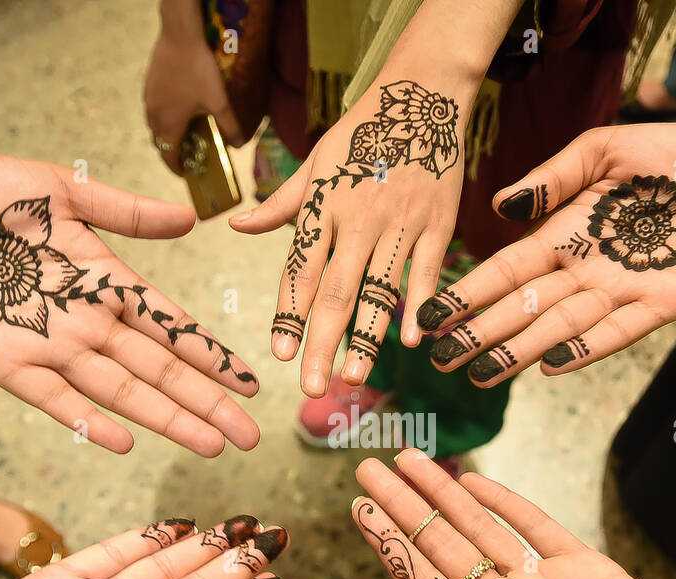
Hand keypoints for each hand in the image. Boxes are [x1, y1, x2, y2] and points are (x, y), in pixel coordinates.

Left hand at [0, 150, 259, 455]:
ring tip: (209, 447)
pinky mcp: (2, 361)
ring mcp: (48, 346)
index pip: (172, 328)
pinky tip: (125, 442)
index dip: (211, 357)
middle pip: (158, 371)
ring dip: (166, 419)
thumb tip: (188, 220)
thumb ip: (124, 211)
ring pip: (120, 391)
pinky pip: (53, 398)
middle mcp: (86, 323)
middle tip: (248, 439)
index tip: (250, 385)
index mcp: (106, 283)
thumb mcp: (64, 190)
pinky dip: (87, 420)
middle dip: (205, 405)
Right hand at [143, 3, 242, 175]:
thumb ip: (230, 126)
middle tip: (189, 154)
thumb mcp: (220, 102)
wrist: (179, 35)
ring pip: (154, 125)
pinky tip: (179, 107)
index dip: (177, 168)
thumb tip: (240, 145)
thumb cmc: (199, 70)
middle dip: (172, 152)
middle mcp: (154, 115)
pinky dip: (163, 117)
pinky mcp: (148, 85)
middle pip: (159, 143)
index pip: (168, 156)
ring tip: (185, 132)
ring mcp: (148, 99)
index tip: (186, 173)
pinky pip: (153, 109)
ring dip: (166, 133)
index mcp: (170, 124)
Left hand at [230, 77, 468, 394]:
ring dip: (366, 337)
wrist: (422, 95)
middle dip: (321, 343)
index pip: (300, 270)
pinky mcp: (438, 222)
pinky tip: (413, 340)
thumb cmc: (363, 133)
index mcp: (324, 206)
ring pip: (379, 288)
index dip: (290, 314)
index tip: (282, 354)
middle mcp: (358, 219)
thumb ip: (281, 204)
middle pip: (334, 291)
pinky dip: (420, 303)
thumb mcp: (316, 162)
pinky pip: (427, 269)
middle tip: (312, 387)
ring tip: (352, 376)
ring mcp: (400, 222)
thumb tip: (237, 225)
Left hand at [350, 450, 675, 578]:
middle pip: (440, 548)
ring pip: (480, 529)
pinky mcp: (588, 569)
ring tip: (405, 459)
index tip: (360, 513)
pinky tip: (469, 479)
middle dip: (402, 508)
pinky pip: (537, 526)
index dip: (391, 550)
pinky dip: (503, 502)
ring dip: (442, 494)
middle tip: (365, 469)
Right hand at [415, 118, 675, 385]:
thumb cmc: (667, 155)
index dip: (470, 293)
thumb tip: (500, 206)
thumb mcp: (602, 150)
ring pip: (560, 328)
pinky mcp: (660, 305)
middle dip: (482, 334)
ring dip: (520, 352)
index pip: (507, 271)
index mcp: (564, 234)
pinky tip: (552, 365)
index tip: (432, 315)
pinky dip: (585, 349)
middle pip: (524, 308)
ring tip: (482, 374)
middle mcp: (584, 270)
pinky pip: (616, 333)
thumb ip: (554, 176)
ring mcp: (620, 292)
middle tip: (442, 360)